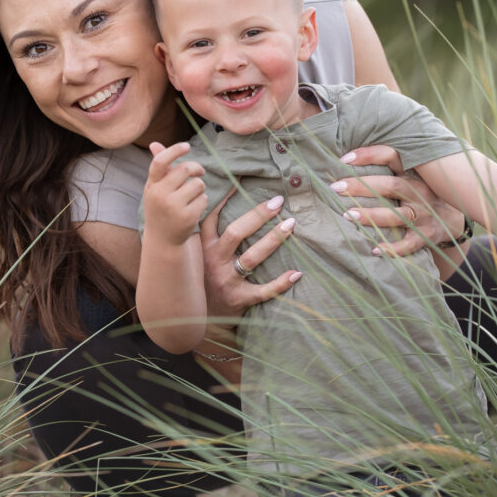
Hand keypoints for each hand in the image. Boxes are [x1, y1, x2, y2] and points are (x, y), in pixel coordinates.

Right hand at [144, 142, 207, 245]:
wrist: (162, 239)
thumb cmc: (160, 207)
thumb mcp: (156, 188)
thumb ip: (160, 167)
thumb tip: (154, 143)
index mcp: (152, 185)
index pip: (159, 162)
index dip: (174, 150)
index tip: (187, 146)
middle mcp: (160, 195)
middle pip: (185, 169)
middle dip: (196, 168)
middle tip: (200, 172)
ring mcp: (173, 207)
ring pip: (198, 185)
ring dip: (199, 187)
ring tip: (192, 196)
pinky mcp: (187, 218)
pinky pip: (204, 199)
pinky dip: (202, 201)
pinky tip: (194, 208)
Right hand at [200, 190, 300, 324]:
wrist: (200, 319)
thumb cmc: (204, 279)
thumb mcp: (200, 255)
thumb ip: (210, 233)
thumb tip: (224, 198)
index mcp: (204, 247)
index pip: (212, 217)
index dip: (225, 197)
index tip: (241, 177)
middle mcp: (213, 261)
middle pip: (236, 232)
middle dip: (258, 215)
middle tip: (278, 201)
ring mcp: (226, 281)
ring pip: (251, 258)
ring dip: (272, 240)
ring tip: (290, 225)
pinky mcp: (238, 299)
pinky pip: (262, 291)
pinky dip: (280, 283)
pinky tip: (297, 273)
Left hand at [331, 145, 466, 255]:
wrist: (452, 220)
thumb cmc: (421, 193)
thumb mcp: (413, 176)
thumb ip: (390, 168)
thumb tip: (347, 158)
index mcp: (415, 173)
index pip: (393, 157)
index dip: (370, 155)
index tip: (344, 158)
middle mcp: (421, 192)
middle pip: (391, 186)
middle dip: (362, 186)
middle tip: (336, 187)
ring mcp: (424, 215)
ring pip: (398, 215)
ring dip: (372, 216)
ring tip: (347, 216)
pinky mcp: (426, 236)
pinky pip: (409, 244)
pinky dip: (393, 249)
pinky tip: (375, 250)